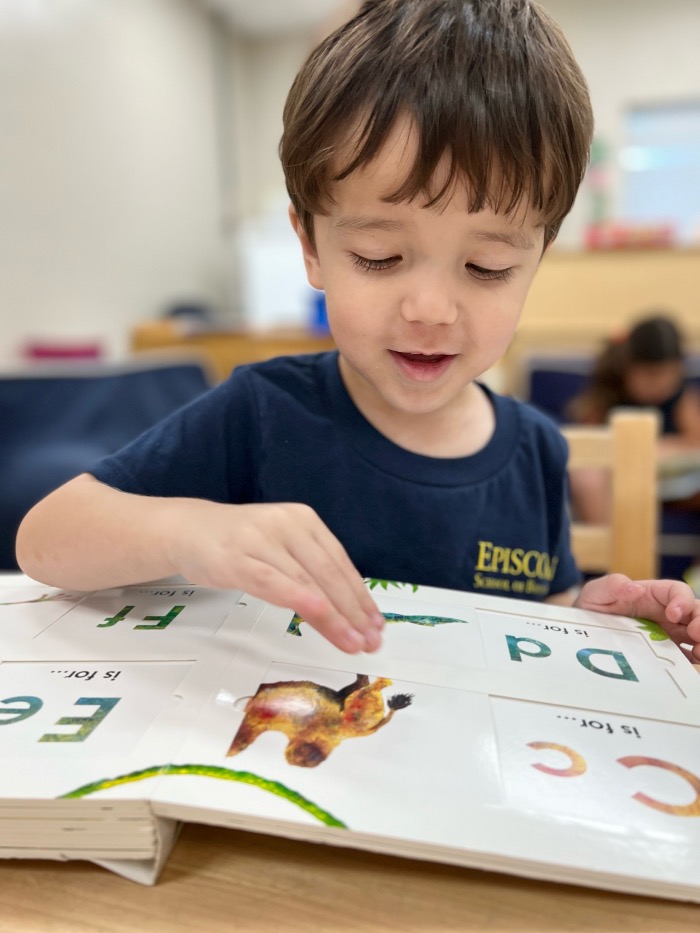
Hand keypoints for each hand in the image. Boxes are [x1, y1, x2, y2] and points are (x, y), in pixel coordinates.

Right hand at [167, 500, 383, 653]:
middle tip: (371, 641)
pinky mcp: (239, 558)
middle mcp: (289, 525)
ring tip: (353, 642)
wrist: (187, 530)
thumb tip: (346, 605)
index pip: (341, 563)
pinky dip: (302, 601)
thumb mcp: (281, 546)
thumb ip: (309, 567)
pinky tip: (322, 619)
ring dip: (335, 617)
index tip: (377, 625)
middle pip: (330, 574)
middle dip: (355, 611)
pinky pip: (276, 583)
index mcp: (305, 521)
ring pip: (308, 582)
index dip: (361, 597)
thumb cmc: (238, 544)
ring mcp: (263, 540)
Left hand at [574, 573, 699, 661]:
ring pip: (696, 633)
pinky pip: (685, 654)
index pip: (677, 591)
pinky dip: (693, 659)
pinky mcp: (665, 651)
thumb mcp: (595, 592)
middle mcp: (666, 612)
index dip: (682, 601)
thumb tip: (635, 588)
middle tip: (696, 636)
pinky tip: (691, 664)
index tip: (673, 614)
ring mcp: (669, 632)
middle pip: (695, 612)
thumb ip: (612, 585)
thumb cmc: (592, 607)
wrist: (582, 633)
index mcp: (653, 594)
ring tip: (698, 653)